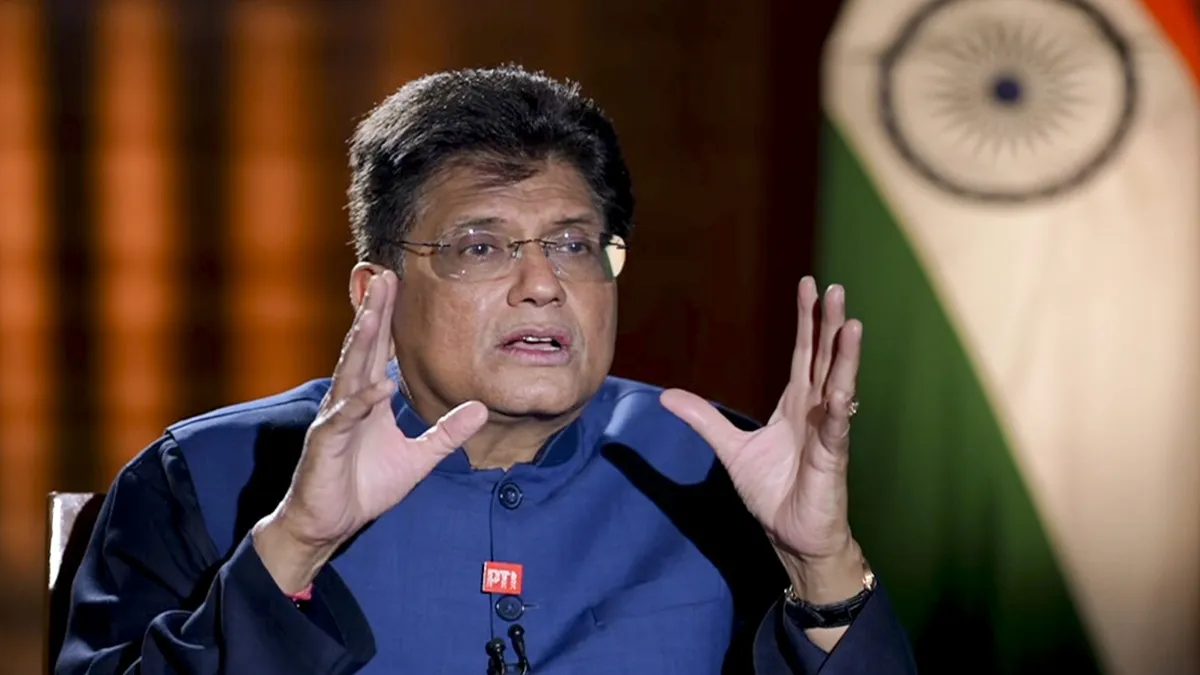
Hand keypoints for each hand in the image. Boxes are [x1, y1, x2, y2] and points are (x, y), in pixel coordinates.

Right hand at [252, 270, 487, 592]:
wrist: (329, 524)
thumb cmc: (364, 487)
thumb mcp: (418, 459)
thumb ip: (447, 434)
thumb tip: (480, 409)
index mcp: (369, 399)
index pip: (379, 350)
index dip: (387, 318)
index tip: (397, 283)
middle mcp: (349, 401)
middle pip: (362, 349)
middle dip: (372, 312)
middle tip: (383, 276)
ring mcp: (335, 420)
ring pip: (349, 373)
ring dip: (359, 343)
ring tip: (372, 314)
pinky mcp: (325, 444)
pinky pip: (344, 418)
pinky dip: (362, 402)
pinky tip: (379, 386)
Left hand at [661, 277, 862, 592]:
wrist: (792, 534)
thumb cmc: (773, 491)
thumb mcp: (731, 448)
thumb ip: (704, 420)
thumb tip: (667, 396)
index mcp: (797, 405)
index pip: (804, 354)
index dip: (807, 321)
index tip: (810, 286)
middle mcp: (816, 412)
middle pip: (824, 360)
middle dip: (830, 325)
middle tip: (836, 289)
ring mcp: (827, 433)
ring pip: (839, 386)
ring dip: (845, 357)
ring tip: (852, 325)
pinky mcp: (831, 460)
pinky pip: (837, 431)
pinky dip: (840, 411)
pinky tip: (843, 390)